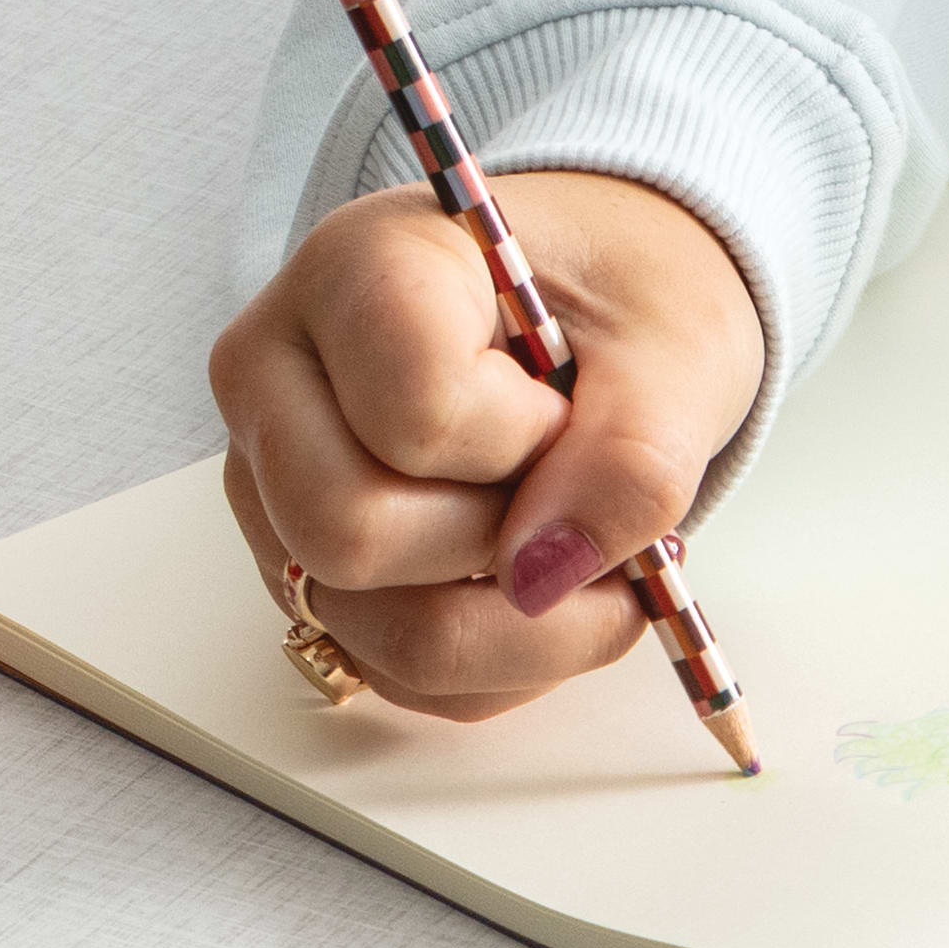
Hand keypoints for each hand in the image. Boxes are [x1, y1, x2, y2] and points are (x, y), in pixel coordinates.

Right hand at [206, 170, 762, 717]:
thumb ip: (632, 456)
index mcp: (356, 272)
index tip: (566, 404)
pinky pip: (403, 676)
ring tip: (590, 556)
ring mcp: (275, 490)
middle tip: (574, 489)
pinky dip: (507, 661)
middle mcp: (277, 381)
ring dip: (524, 629)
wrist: (597, 307)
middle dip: (505, 546)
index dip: (525, 443)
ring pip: (378, 631)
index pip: (415, 413)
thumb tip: (544, 575)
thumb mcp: (673, 346)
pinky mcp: (310, 578)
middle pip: (351, 535)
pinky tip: (551, 586)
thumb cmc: (621, 296)